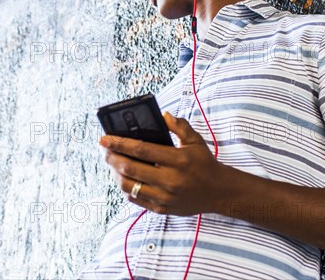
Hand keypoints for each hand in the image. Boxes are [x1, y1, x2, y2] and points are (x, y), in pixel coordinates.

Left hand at [101, 112, 228, 215]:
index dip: (119, 143)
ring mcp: (165, 197)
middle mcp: (170, 180)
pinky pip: (136, 199)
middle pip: (130, 168)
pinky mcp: (163, 209)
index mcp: (178, 160)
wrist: (219, 192)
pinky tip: (125, 178)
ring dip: (116, 174)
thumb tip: (162, 115)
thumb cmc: (205, 163)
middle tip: (104, 150)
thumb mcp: (196, 141)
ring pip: (129, 186)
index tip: (104, 138)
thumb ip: (179, 126)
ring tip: (113, 164)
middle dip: (112, 158)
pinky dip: (126, 188)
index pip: (141, 150)